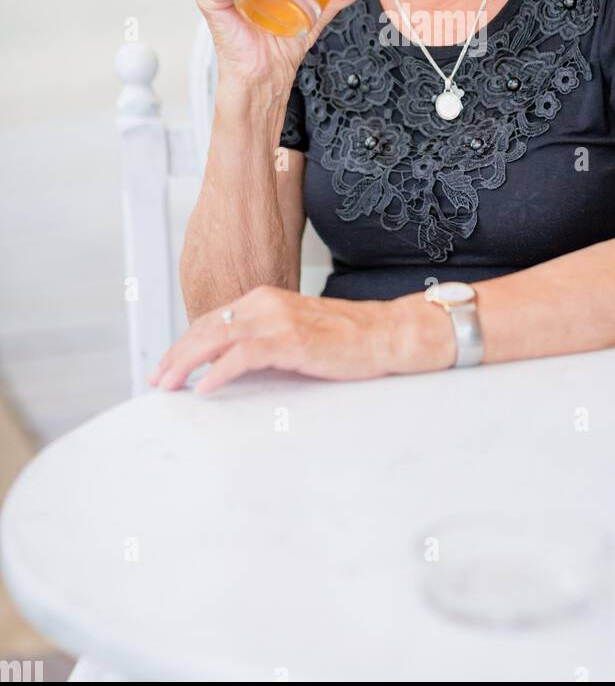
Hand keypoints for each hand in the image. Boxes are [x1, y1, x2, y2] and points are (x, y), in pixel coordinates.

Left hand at [147, 285, 451, 392]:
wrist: (385, 333)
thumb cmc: (344, 339)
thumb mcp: (295, 333)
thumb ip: (263, 341)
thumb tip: (229, 366)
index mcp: (264, 299)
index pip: (212, 320)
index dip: (184, 344)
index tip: (166, 366)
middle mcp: (266, 303)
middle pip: (207, 326)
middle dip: (176, 354)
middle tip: (157, 380)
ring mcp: (278, 319)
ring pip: (217, 337)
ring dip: (187, 362)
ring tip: (169, 384)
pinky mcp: (292, 340)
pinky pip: (244, 355)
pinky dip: (219, 371)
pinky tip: (206, 387)